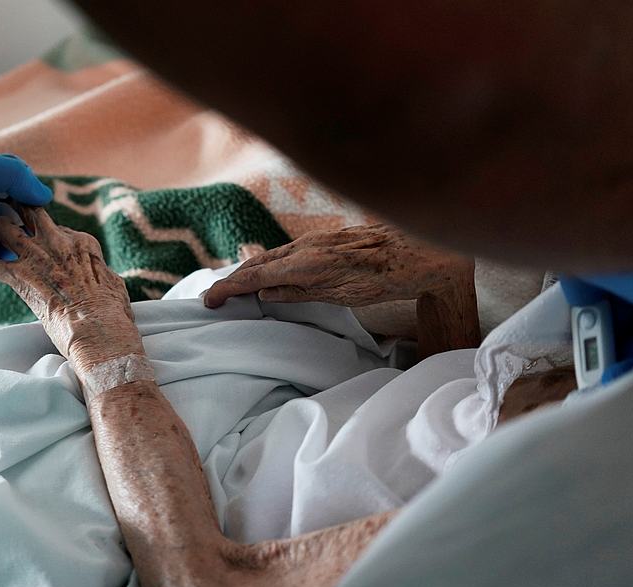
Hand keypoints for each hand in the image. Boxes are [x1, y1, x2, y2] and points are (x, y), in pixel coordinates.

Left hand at [0, 206, 142, 367]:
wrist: (100, 332)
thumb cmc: (112, 316)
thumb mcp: (113, 285)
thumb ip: (100, 274)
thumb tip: (101, 278)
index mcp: (82, 243)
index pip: (56, 226)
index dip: (43, 231)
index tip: (36, 238)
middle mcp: (59, 242)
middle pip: (30, 212)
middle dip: (13, 209)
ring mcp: (38, 257)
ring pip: (4, 228)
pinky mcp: (21, 277)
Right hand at [203, 224, 467, 307]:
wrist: (421, 251)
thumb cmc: (387, 277)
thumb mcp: (342, 295)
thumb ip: (301, 293)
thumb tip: (266, 292)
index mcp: (306, 262)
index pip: (256, 275)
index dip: (229, 288)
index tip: (210, 300)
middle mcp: (306, 246)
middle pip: (259, 262)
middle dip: (234, 280)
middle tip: (214, 297)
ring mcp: (316, 240)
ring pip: (274, 255)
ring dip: (251, 271)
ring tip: (235, 286)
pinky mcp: (326, 239)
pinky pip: (288, 251)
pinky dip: (270, 263)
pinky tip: (270, 271)